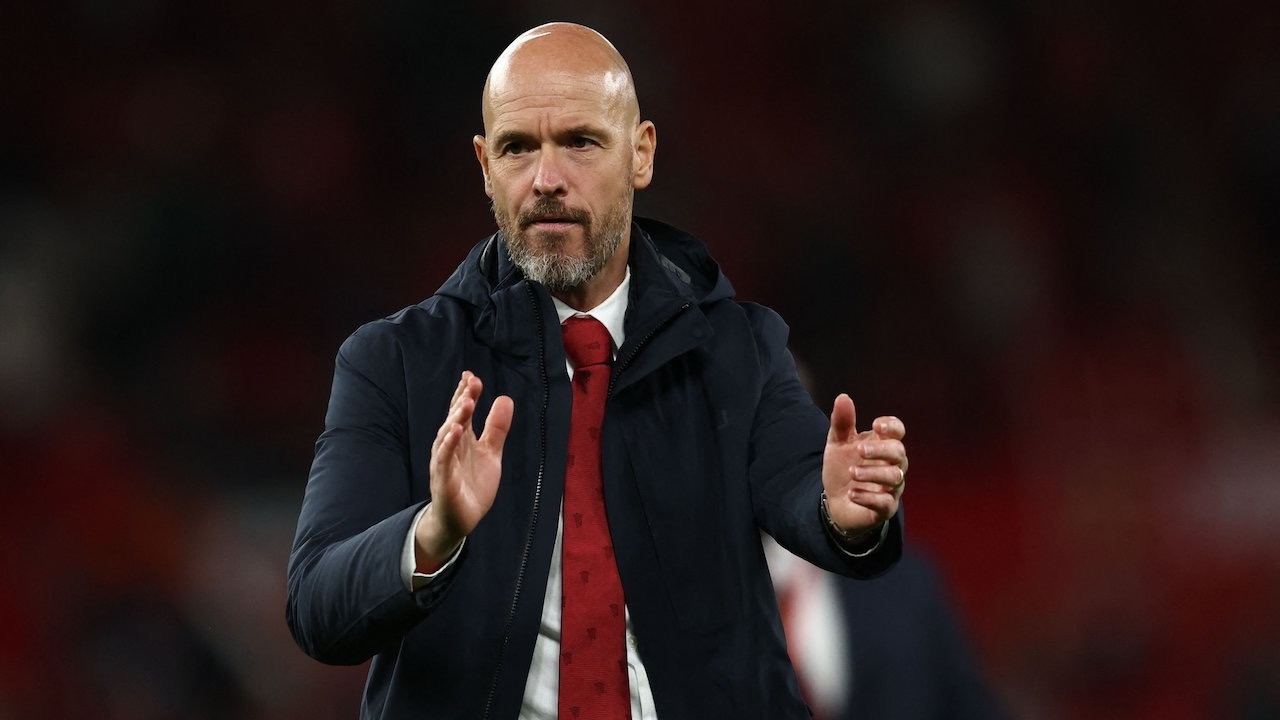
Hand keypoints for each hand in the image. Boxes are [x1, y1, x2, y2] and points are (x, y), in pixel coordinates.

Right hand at [415, 371, 513, 571]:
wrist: (461, 519)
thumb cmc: (472, 484)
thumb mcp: (491, 453)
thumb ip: (496, 428)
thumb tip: (504, 398)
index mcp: (462, 439)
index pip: (462, 412)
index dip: (466, 394)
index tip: (472, 376)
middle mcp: (450, 447)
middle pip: (455, 419)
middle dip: (462, 400)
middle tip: (471, 382)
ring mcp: (445, 463)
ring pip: (447, 437)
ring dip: (456, 419)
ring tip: (466, 403)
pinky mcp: (443, 480)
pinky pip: (443, 460)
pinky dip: (447, 446)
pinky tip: (454, 432)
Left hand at [821, 393, 906, 537]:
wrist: (835, 502)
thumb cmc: (842, 469)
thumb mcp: (837, 444)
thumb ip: (841, 423)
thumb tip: (843, 397)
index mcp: (882, 445)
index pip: (898, 431)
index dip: (892, 426)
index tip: (876, 425)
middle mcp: (892, 465)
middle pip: (899, 452)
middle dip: (880, 450)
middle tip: (858, 450)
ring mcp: (891, 487)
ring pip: (895, 477)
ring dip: (872, 473)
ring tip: (852, 473)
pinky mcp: (885, 508)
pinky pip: (885, 503)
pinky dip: (868, 497)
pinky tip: (852, 493)